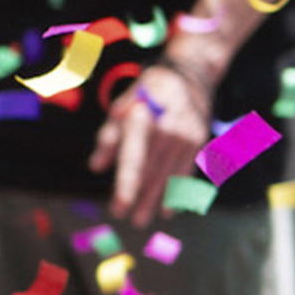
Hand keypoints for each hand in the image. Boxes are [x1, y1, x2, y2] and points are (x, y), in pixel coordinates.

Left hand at [93, 57, 216, 226]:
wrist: (188, 74)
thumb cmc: (145, 94)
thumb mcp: (121, 108)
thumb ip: (108, 139)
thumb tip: (96, 167)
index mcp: (143, 120)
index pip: (133, 159)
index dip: (126, 185)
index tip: (118, 207)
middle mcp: (167, 130)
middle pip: (152, 172)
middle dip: (140, 199)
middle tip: (129, 220)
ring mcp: (187, 136)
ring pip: (170, 176)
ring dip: (157, 200)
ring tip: (143, 219)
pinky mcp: (198, 141)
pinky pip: (186, 171)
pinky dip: (177, 191)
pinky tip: (168, 208)